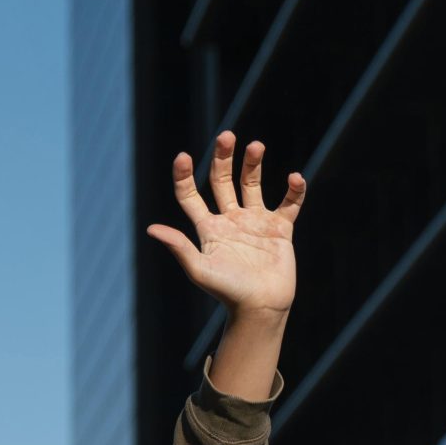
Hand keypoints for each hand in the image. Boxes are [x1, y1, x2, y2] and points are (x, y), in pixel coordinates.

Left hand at [147, 131, 303, 319]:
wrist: (261, 308)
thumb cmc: (228, 292)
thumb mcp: (199, 270)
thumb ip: (179, 247)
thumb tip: (151, 229)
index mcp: (208, 228)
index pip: (190, 195)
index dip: (184, 176)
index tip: (183, 156)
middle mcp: (230, 220)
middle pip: (222, 180)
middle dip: (223, 158)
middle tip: (227, 136)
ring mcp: (256, 222)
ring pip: (252, 184)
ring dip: (253, 163)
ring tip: (256, 145)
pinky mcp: (280, 229)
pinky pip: (288, 204)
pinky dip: (294, 190)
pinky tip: (294, 178)